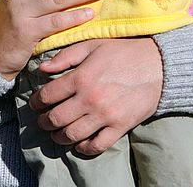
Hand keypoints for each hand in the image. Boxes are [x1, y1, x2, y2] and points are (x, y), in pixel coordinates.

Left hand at [29, 38, 162, 154]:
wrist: (158, 65)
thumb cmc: (124, 52)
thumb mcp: (93, 45)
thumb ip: (65, 56)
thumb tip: (42, 68)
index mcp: (81, 77)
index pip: (48, 95)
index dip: (36, 101)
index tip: (34, 103)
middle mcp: (90, 99)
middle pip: (56, 119)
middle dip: (44, 122)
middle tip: (42, 120)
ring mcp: (105, 115)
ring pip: (72, 135)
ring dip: (59, 137)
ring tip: (56, 133)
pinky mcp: (119, 127)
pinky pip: (96, 146)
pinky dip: (84, 148)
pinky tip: (79, 143)